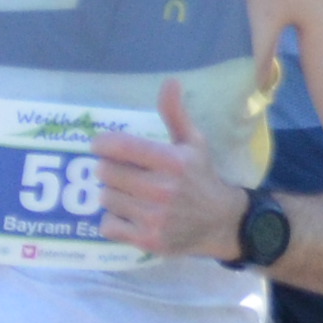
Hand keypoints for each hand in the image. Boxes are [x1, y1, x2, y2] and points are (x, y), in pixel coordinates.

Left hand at [88, 81, 256, 261]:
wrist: (220, 222)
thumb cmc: (201, 178)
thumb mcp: (194, 143)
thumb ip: (175, 114)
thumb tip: (170, 82)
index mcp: (172, 161)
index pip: (119, 146)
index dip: (102, 144)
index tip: (102, 146)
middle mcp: (162, 189)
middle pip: (106, 172)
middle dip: (111, 171)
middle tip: (124, 174)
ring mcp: (153, 217)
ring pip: (105, 198)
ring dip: (112, 195)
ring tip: (130, 195)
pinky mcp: (146, 240)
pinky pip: (107, 225)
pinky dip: (114, 220)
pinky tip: (131, 216)